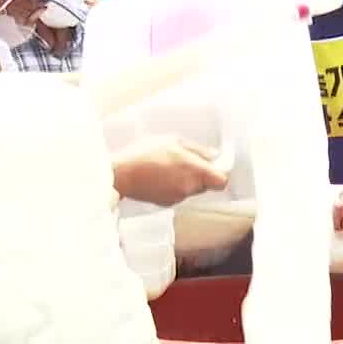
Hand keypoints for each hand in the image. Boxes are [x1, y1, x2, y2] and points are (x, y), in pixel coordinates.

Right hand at [112, 135, 228, 205]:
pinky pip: (178, 194)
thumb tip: (213, 155)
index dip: (220, 173)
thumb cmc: (143, 154)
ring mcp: (178, 197)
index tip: (215, 165)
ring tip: (167, 166)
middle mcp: (189, 187)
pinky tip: (160, 176)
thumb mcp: (172, 140)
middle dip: (201, 174)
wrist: (120, 174)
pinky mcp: (167, 203)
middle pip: (207, 185)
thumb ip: (197, 149)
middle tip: (185, 161)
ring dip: (186, 180)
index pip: (221, 181)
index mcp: (193, 170)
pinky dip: (174, 186)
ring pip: (192, 189)